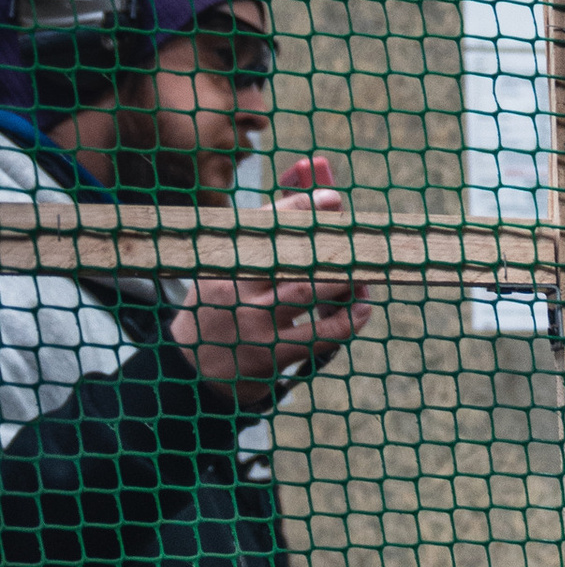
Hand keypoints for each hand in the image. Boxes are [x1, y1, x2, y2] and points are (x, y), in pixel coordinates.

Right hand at [170, 154, 376, 391]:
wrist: (194, 369)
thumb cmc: (223, 306)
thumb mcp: (227, 269)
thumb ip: (268, 238)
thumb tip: (319, 197)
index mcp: (223, 260)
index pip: (263, 225)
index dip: (299, 208)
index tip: (332, 198)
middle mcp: (235, 288)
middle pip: (290, 255)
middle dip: (329, 241)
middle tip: (360, 234)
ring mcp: (254, 323)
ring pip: (308, 291)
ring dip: (344, 277)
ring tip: (367, 268)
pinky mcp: (272, 355)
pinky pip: (321, 334)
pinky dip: (348, 319)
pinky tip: (363, 306)